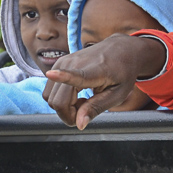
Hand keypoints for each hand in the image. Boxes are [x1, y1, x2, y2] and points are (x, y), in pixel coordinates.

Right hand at [43, 34, 166, 129]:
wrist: (121, 49)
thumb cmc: (123, 72)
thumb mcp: (117, 95)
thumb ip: (96, 108)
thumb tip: (79, 124)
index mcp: (95, 70)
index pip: (76, 75)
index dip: (62, 76)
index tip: (51, 74)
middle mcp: (75, 62)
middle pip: (58, 101)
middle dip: (69, 114)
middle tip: (87, 109)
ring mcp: (64, 61)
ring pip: (50, 98)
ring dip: (64, 106)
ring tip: (83, 100)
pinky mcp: (58, 62)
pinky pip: (50, 91)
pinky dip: (61, 98)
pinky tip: (76, 94)